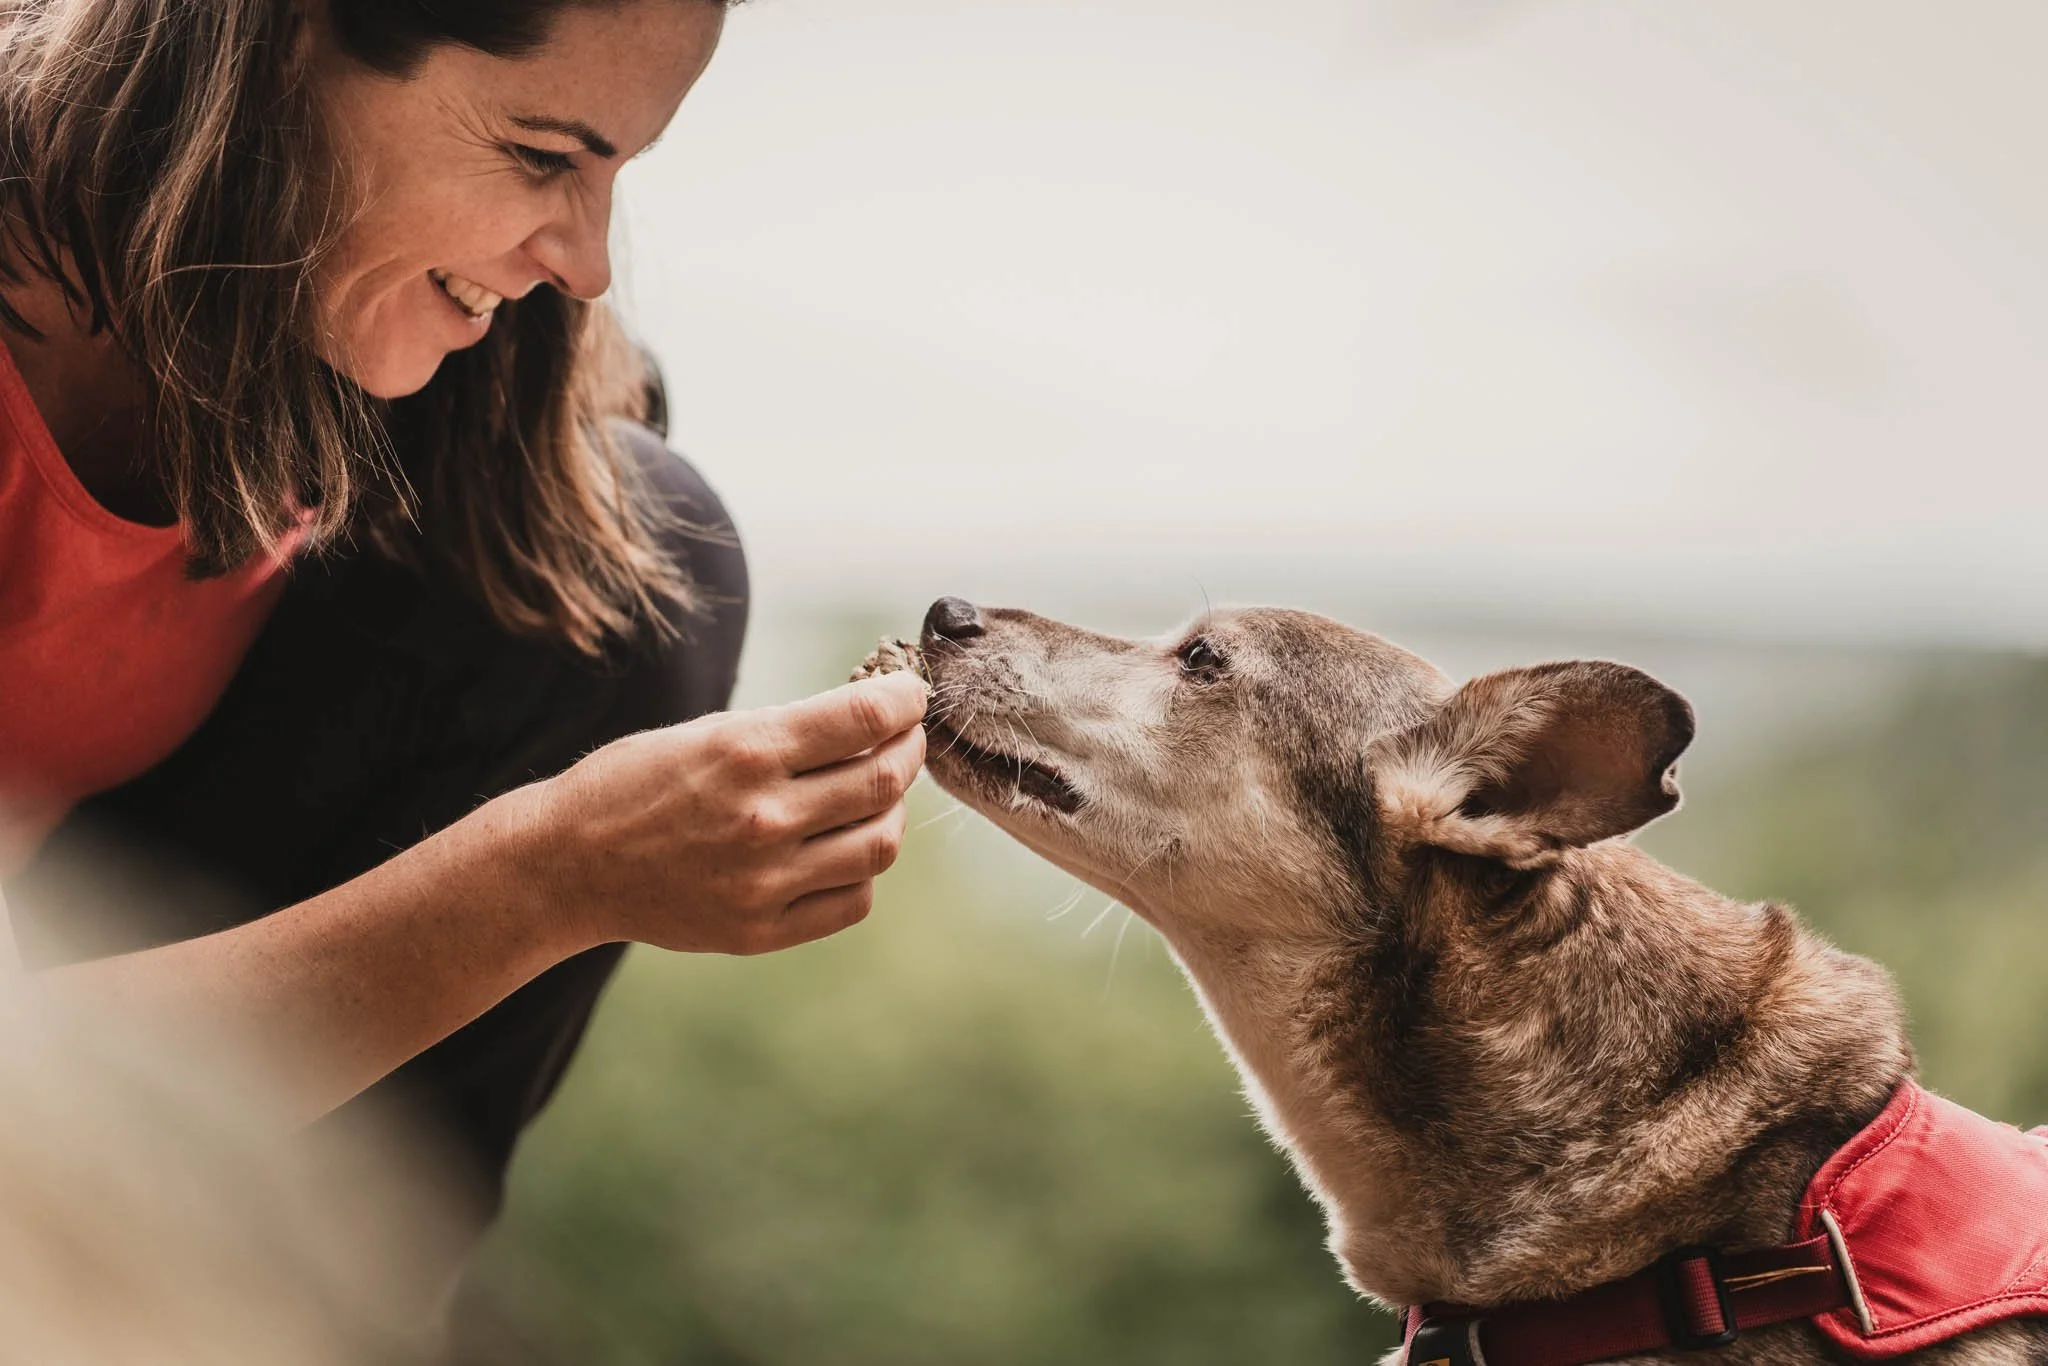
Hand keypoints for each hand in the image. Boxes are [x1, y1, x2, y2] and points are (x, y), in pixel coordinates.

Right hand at [531, 671, 927, 954]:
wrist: (567, 865)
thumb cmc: (634, 784)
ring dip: (891, 812)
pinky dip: (862, 869)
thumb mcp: (706, 733)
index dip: (904, 701)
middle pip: (884, 782)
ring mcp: (765, 881)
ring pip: (879, 845)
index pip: (864, 719)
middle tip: (905, 739)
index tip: (911, 695)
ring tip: (875, 795)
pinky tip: (843, 847)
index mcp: (747, 752)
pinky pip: (852, 900)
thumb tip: (869, 720)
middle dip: (909, 750)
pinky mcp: (761, 930)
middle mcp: (764, 817)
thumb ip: (787, 732)